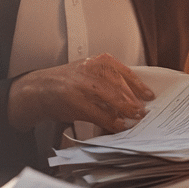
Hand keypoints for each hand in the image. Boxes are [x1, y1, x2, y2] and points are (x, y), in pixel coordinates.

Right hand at [7, 54, 154, 132]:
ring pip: (113, 99)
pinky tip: (118, 126)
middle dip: (134, 101)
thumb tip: (132, 95)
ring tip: (134, 119)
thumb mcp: (89, 72)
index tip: (149, 95)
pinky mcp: (76, 102)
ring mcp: (83, 85)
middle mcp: (91, 70)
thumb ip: (108, 79)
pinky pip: (100, 114)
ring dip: (126, 111)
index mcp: (98, 61)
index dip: (139, 86)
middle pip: (121, 86)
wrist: (39, 89)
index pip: (125, 72)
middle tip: (143, 112)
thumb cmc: (67, 82)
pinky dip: (111, 121)